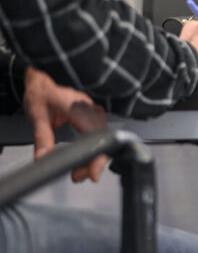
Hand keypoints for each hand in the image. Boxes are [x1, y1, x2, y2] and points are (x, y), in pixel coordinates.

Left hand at [23, 68, 107, 182]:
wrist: (45, 76)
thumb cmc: (43, 90)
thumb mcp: (37, 114)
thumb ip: (42, 138)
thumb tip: (43, 158)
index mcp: (80, 108)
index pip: (96, 138)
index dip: (97, 157)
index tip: (93, 173)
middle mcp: (92, 110)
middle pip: (103, 142)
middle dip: (93, 163)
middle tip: (78, 176)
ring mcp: (96, 112)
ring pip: (103, 140)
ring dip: (94, 157)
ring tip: (80, 170)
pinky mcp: (95, 115)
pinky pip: (101, 135)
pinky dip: (95, 148)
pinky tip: (85, 158)